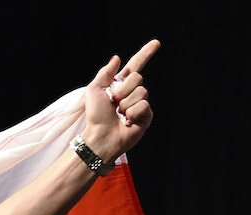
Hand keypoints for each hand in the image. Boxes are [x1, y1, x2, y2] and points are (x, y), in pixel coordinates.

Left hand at [82, 39, 158, 162]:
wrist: (100, 136)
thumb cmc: (95, 116)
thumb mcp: (94, 91)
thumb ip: (105, 73)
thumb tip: (117, 58)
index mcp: (120, 85)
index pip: (135, 65)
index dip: (146, 54)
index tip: (156, 43)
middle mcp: (132, 92)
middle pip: (137, 78)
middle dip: (123, 89)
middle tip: (114, 102)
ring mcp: (140, 104)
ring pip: (141, 92)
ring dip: (126, 103)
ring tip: (119, 114)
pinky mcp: (146, 115)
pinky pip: (144, 106)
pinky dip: (133, 113)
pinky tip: (127, 121)